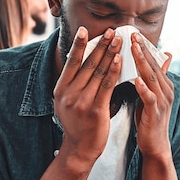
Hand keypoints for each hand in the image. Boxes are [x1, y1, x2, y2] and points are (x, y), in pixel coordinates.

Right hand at [53, 27, 121, 163]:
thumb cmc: (78, 123)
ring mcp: (81, 102)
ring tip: (118, 40)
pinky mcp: (95, 110)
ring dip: (110, 54)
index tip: (85, 30)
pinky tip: (119, 60)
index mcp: (60, 89)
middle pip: (87, 64)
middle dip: (100, 45)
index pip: (71, 62)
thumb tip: (82, 61)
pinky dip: (113, 71)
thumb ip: (74, 83)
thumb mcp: (67, 102)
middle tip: (111, 31)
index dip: (78, 45)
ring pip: (98, 73)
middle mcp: (69, 94)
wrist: (80, 148)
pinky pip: (107, 86)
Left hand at [131, 33, 173, 158]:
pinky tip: (136, 79)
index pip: (154, 62)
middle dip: (143, 50)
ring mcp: (163, 102)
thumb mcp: (152, 95)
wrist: (155, 145)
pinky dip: (143, 88)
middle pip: (153, 66)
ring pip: (152, 78)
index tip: (134, 34)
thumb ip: (155, 77)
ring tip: (133, 49)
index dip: (144, 48)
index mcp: (165, 85)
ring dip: (142, 63)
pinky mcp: (156, 113)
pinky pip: (150, 98)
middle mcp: (167, 91)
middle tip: (133, 35)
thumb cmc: (150, 119)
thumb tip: (163, 57)